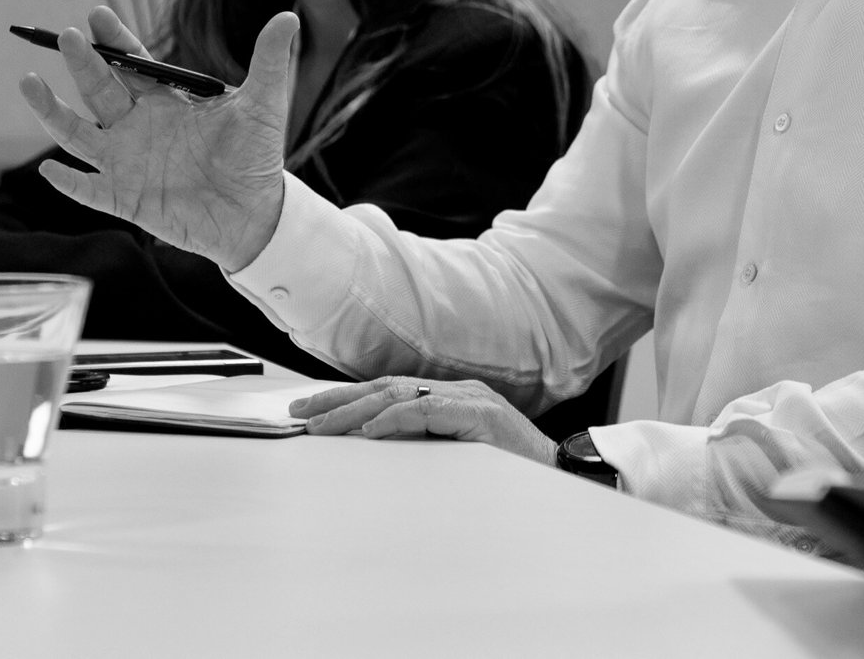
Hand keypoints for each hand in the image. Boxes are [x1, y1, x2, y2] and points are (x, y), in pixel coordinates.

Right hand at [19, 5, 296, 270]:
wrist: (257, 213)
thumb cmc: (256, 157)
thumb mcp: (264, 106)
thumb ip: (268, 62)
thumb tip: (288, 16)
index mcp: (165, 99)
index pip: (131, 63)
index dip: (114, 40)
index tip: (97, 16)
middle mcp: (137, 126)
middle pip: (100, 90)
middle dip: (83, 64)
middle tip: (69, 38)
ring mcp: (126, 162)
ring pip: (78, 134)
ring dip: (52, 111)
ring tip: (29, 82)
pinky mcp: (125, 198)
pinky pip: (89, 190)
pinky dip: (69, 182)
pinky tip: (50, 170)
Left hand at [289, 376, 558, 464]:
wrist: (562, 476)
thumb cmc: (511, 474)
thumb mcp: (455, 457)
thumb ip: (421, 444)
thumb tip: (369, 446)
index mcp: (449, 398)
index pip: (387, 391)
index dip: (346, 399)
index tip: (310, 413)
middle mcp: (456, 391)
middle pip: (385, 388)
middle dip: (337, 401)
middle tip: (300, 413)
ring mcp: (470, 399)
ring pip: (399, 396)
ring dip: (354, 410)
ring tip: (322, 424)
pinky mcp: (482, 415)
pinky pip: (429, 412)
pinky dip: (396, 420)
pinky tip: (370, 429)